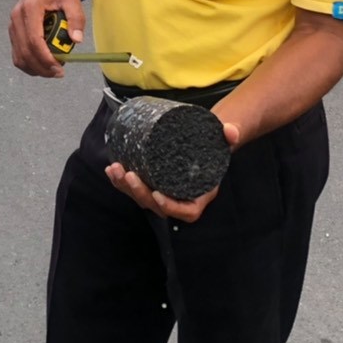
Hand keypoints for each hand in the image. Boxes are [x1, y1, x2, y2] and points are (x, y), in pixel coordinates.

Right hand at [9, 0, 84, 78]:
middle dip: (42, 68)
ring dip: (35, 69)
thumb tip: (77, 40)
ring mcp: (12, 26)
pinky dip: (28, 65)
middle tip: (58, 73)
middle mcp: (16, 18)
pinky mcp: (12, 32)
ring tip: (52, 71)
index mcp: (30, 9)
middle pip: (25, 52)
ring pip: (18, 56)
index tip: (59, 68)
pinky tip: (42, 67)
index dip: (46, 58)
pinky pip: (17, 55)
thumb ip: (76, 18)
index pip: (34, 41)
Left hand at [103, 118, 240, 222]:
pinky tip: (112, 168)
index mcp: (199, 195)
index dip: (170, 207)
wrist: (205, 141)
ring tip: (115, 170)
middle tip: (130, 175)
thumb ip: (230, 135)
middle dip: (140, 193)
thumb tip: (230, 131)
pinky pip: (135, 188)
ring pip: (142, 199)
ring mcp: (165, 193)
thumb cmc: (215, 144)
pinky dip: (122, 181)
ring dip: (126, 187)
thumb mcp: (224, 139)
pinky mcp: (153, 183)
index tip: (157, 194)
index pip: (186, 212)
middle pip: (157, 206)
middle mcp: (181, 198)